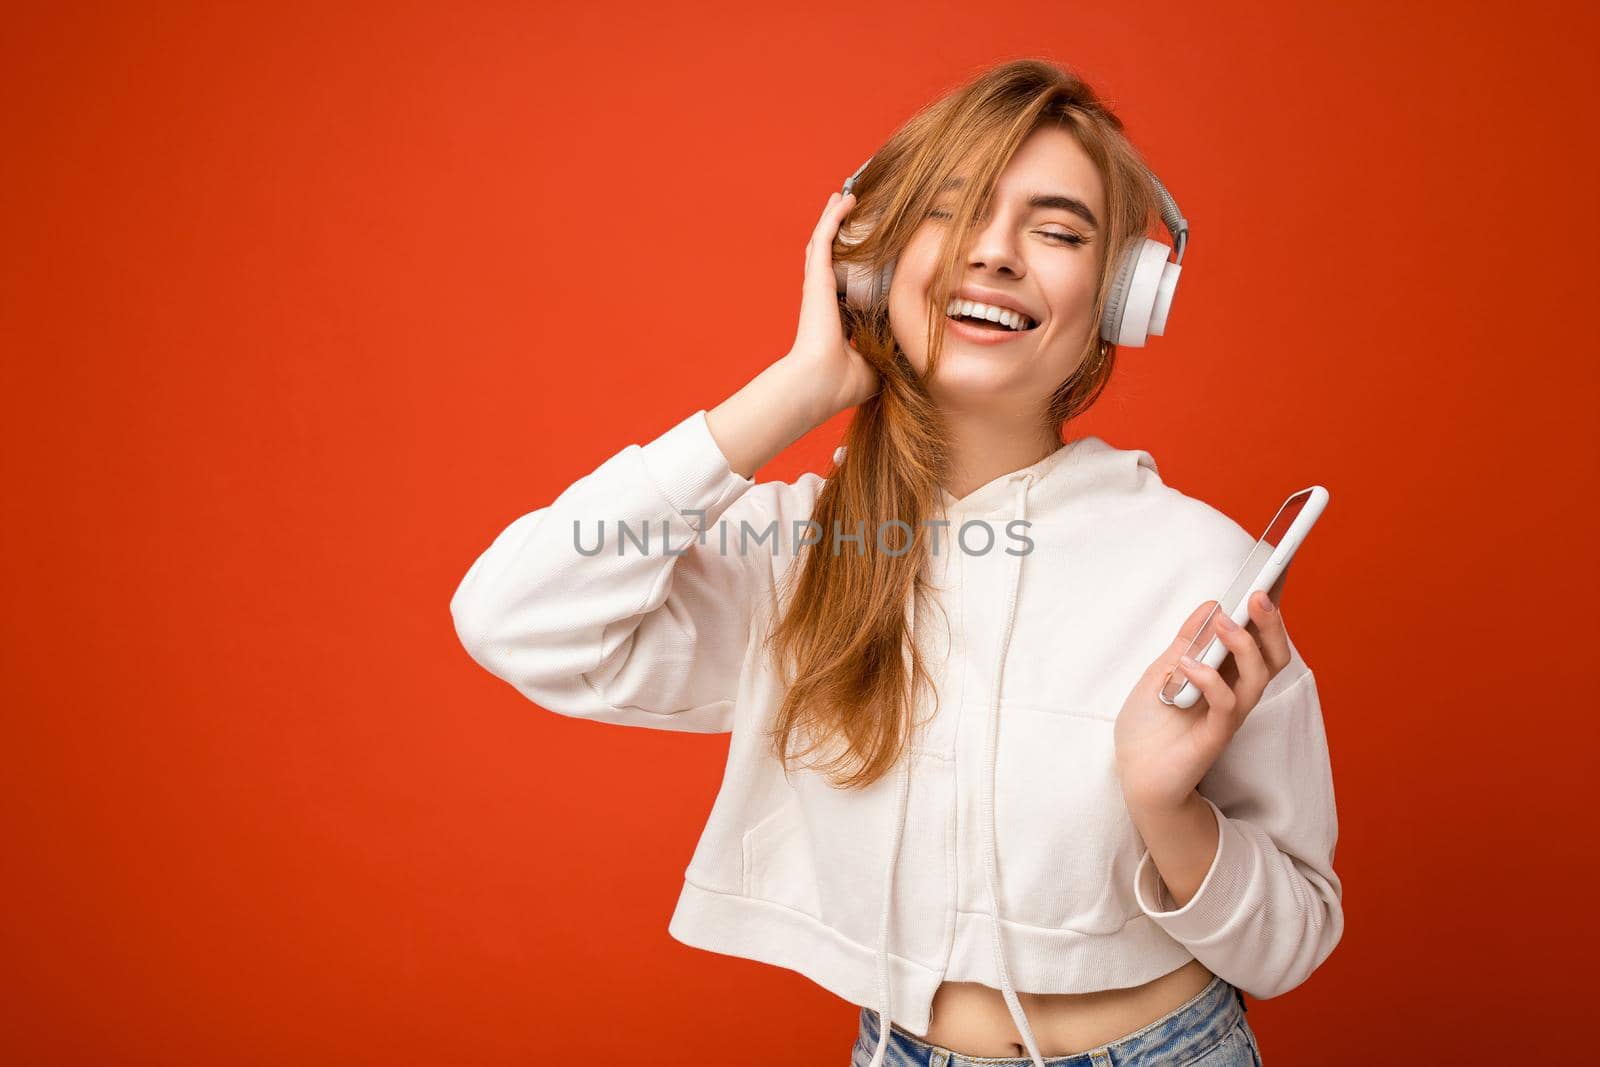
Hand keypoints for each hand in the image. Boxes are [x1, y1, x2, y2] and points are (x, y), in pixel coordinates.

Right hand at [785, 191, 880, 421]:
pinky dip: (833, 217)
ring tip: (846, 196)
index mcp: (836, 316)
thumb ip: (892, 349)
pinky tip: (844, 199)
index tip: (871, 252)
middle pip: (832, 255)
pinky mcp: (816, 278)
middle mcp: (825, 297)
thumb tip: (915, 348)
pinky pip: (824, 238)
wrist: (818, 385)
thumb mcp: (877, 361)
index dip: (857, 265)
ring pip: (825, 241)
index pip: (847, 283)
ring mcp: (818, 286)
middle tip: (851, 210)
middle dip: (841, 232)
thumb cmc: (843, 384)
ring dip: (835, 216)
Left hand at [1113, 576, 1291, 813]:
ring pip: (1258, 677)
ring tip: (1223, 622)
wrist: (1134, 775)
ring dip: (1243, 645)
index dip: (1269, 614)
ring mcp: (1228, 716)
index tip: (1270, 579)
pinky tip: (1188, 666)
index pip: (1260, 641)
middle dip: (1272, 624)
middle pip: (1274, 657)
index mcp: (1227, 675)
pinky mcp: (1216, 737)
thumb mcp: (1162, 670)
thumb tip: (1213, 604)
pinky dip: (1210, 679)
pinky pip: (1227, 705)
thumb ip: (1187, 641)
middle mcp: (1235, 693)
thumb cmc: (1149, 726)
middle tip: (1258, 595)